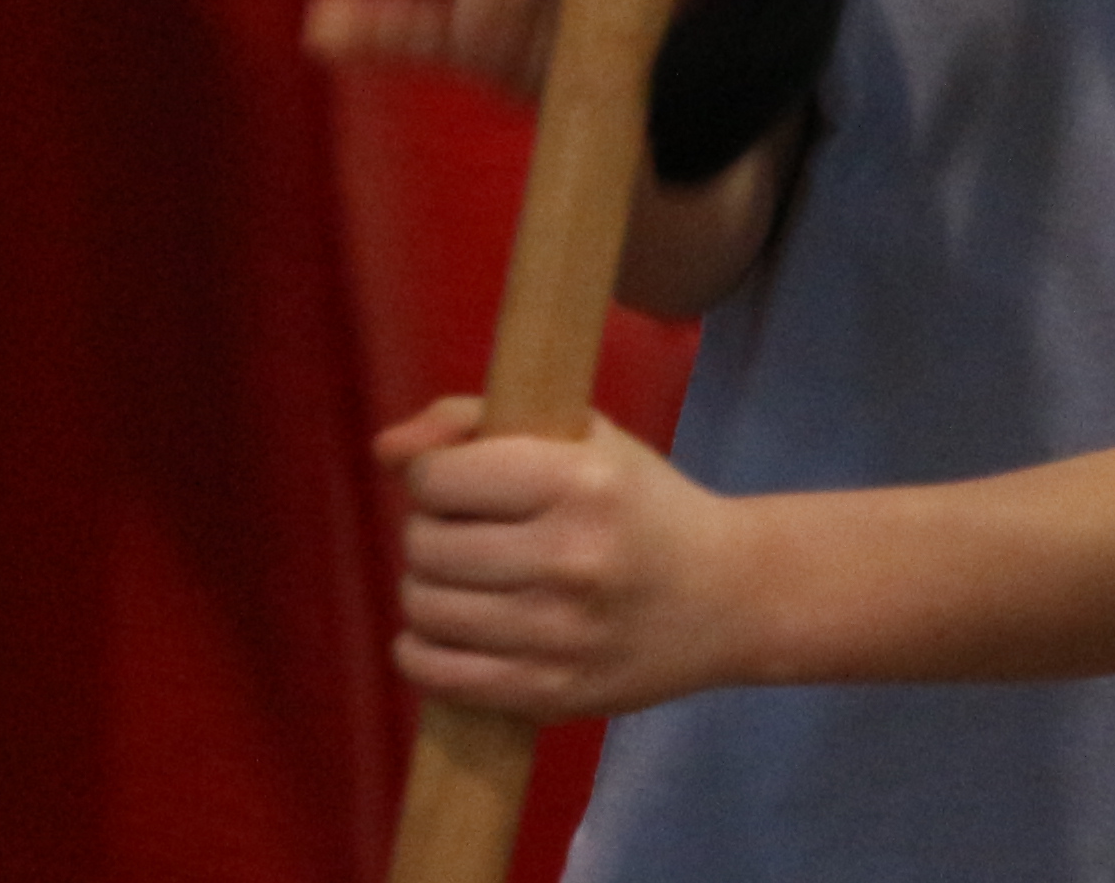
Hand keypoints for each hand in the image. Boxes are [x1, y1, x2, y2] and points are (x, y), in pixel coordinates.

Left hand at [378, 394, 756, 718]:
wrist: (731, 596)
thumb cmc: (643, 502)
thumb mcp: (577, 434)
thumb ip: (470, 420)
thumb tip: (384, 452)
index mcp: (577, 482)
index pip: (438, 479)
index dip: (433, 478)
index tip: (458, 484)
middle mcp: (568, 559)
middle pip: (425, 545)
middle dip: (430, 533)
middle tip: (464, 535)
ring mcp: (561, 635)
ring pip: (425, 608)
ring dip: (427, 590)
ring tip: (462, 580)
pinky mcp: (556, 693)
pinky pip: (442, 677)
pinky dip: (422, 654)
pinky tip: (444, 634)